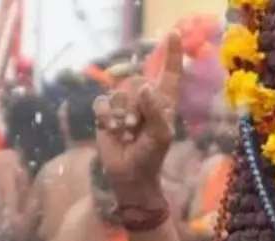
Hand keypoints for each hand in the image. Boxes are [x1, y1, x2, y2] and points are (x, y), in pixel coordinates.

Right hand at [93, 32, 182, 200]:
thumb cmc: (151, 156)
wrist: (129, 174)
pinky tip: (111, 129)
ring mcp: (123, 105)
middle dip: (134, 106)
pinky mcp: (106, 113)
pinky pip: (102, 102)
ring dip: (120, 115)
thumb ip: (155, 110)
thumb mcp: (161, 135)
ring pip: (118, 93)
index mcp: (164, 102)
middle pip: (135, 83)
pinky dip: (105, 116)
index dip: (171, 54)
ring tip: (126, 133)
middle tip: (135, 128)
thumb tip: (144, 86)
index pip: (169, 73)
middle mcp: (144, 99)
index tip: (173, 34)